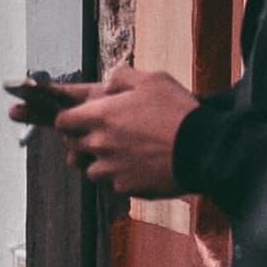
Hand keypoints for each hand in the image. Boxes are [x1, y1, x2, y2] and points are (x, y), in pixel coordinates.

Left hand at [55, 71, 196, 197]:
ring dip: (99, 161)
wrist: (203, 150)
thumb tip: (108, 85)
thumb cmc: (176, 111)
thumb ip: (121, 78)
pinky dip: (120, 176)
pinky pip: (114, 183)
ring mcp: (113, 170)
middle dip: (81, 139)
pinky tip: (138, 165)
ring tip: (122, 151)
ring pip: (91, 169)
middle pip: (73, 147)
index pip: (62, 122)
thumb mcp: (149, 79)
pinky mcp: (128, 188)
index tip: (76, 117)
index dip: (67, 118)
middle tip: (101, 133)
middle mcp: (100, 145)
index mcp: (100, 116)